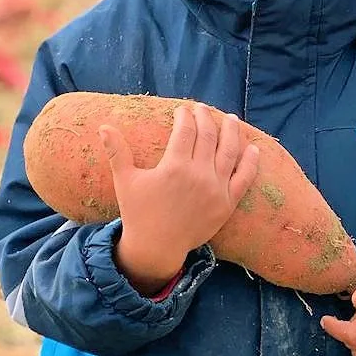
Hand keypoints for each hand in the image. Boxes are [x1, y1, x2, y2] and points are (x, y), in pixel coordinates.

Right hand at [102, 104, 258, 295]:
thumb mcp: (125, 180)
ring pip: (229, 151)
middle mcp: (198, 175)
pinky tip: (253, 148)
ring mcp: (216, 189)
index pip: (185, 130)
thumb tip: (103, 126)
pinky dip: (250, 161)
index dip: (185, 116)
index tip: (182, 109)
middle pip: (208, 136)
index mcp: (174, 167)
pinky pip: (244, 178)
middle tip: (201, 108)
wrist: (157, 247)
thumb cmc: (138, 212)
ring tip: (230, 118)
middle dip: (205, 117)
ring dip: (231, 131)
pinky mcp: (227, 204)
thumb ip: (117, 151)